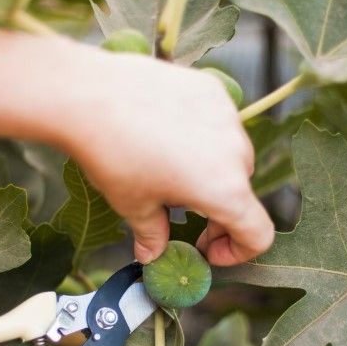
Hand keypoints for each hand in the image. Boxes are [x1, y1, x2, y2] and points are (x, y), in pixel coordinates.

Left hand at [57, 47, 274, 265]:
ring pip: (230, 156)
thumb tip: (153, 255)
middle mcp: (236, 152)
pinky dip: (201, 137)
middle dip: (216, 211)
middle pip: (241, 193)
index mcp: (224, 190)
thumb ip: (153, 237)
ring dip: (210, 171)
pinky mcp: (211, 90)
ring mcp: (227, 116)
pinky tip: (163, 133)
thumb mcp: (134, 206)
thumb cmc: (112, 156)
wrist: (87, 95)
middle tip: (181, 214)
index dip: (238, 252)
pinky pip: (218, 123)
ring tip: (166, 168)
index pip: (259, 234)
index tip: (207, 251)